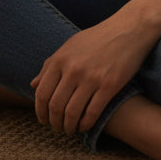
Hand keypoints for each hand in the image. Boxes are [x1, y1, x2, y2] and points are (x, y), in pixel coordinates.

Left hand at [30, 13, 156, 135]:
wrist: (127, 29)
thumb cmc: (97, 38)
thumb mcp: (69, 46)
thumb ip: (50, 65)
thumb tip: (33, 85)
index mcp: (60, 59)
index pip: (42, 93)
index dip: (40, 112)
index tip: (44, 120)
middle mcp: (72, 69)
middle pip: (55, 106)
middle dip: (54, 123)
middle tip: (58, 128)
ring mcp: (91, 78)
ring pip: (72, 113)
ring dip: (69, 127)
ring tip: (70, 130)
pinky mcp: (109, 86)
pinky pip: (92, 113)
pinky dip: (85, 125)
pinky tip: (84, 126)